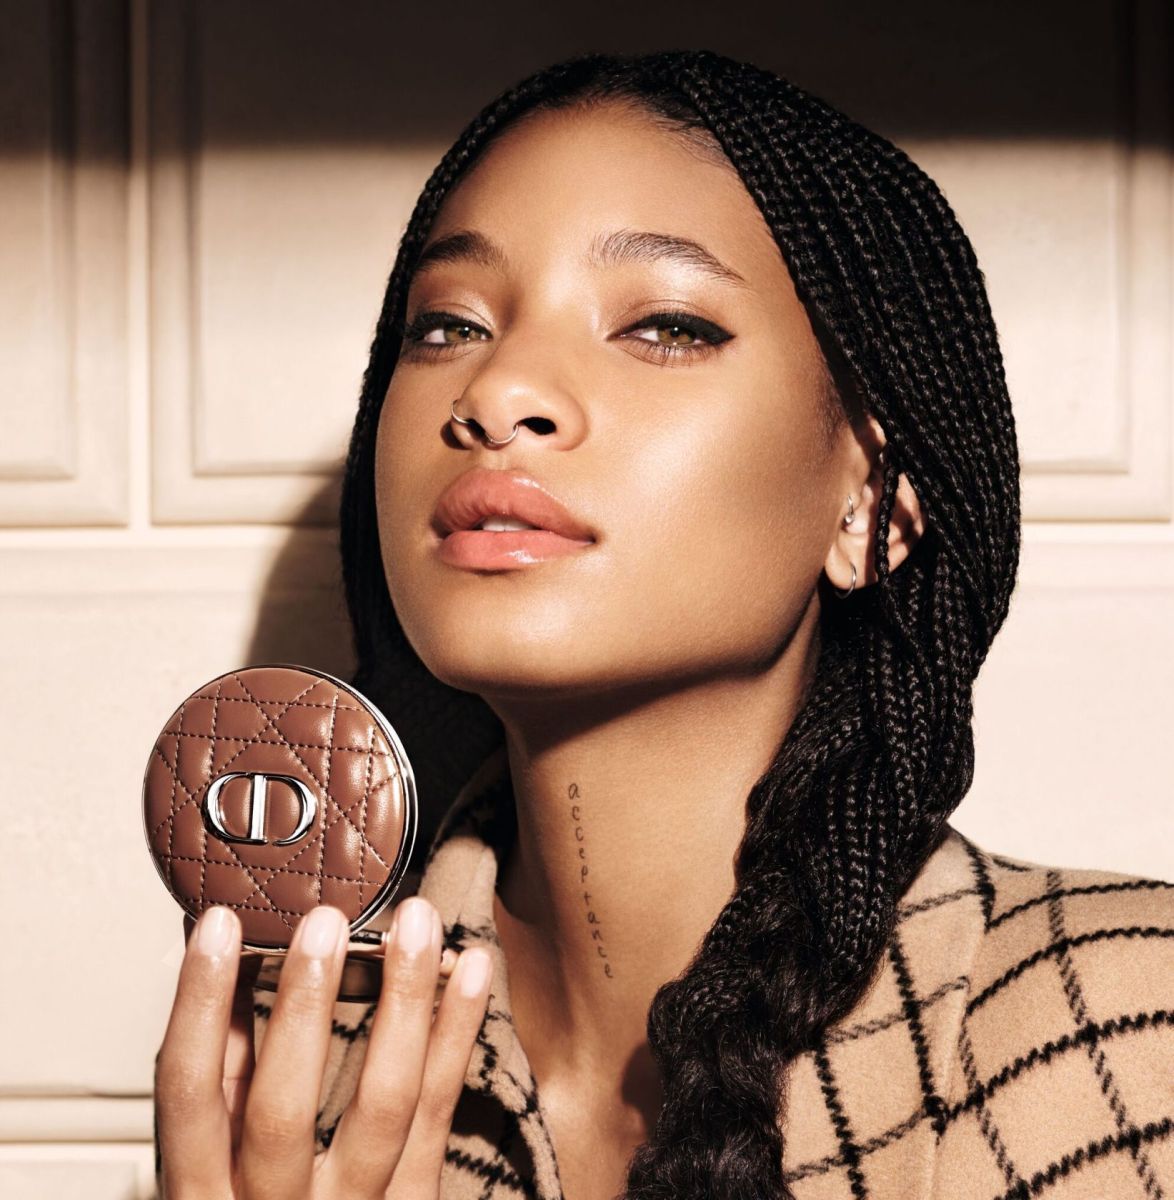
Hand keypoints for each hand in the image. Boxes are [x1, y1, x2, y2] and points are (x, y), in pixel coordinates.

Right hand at [153, 896, 492, 1197]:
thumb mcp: (214, 1160)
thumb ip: (225, 1070)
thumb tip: (233, 956)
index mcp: (202, 1196)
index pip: (190, 1095)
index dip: (198, 1007)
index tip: (218, 924)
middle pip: (283, 1112)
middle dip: (303, 1009)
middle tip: (325, 922)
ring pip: (384, 1104)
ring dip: (404, 1001)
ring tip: (417, 924)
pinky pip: (440, 1111)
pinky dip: (457, 1032)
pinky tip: (472, 970)